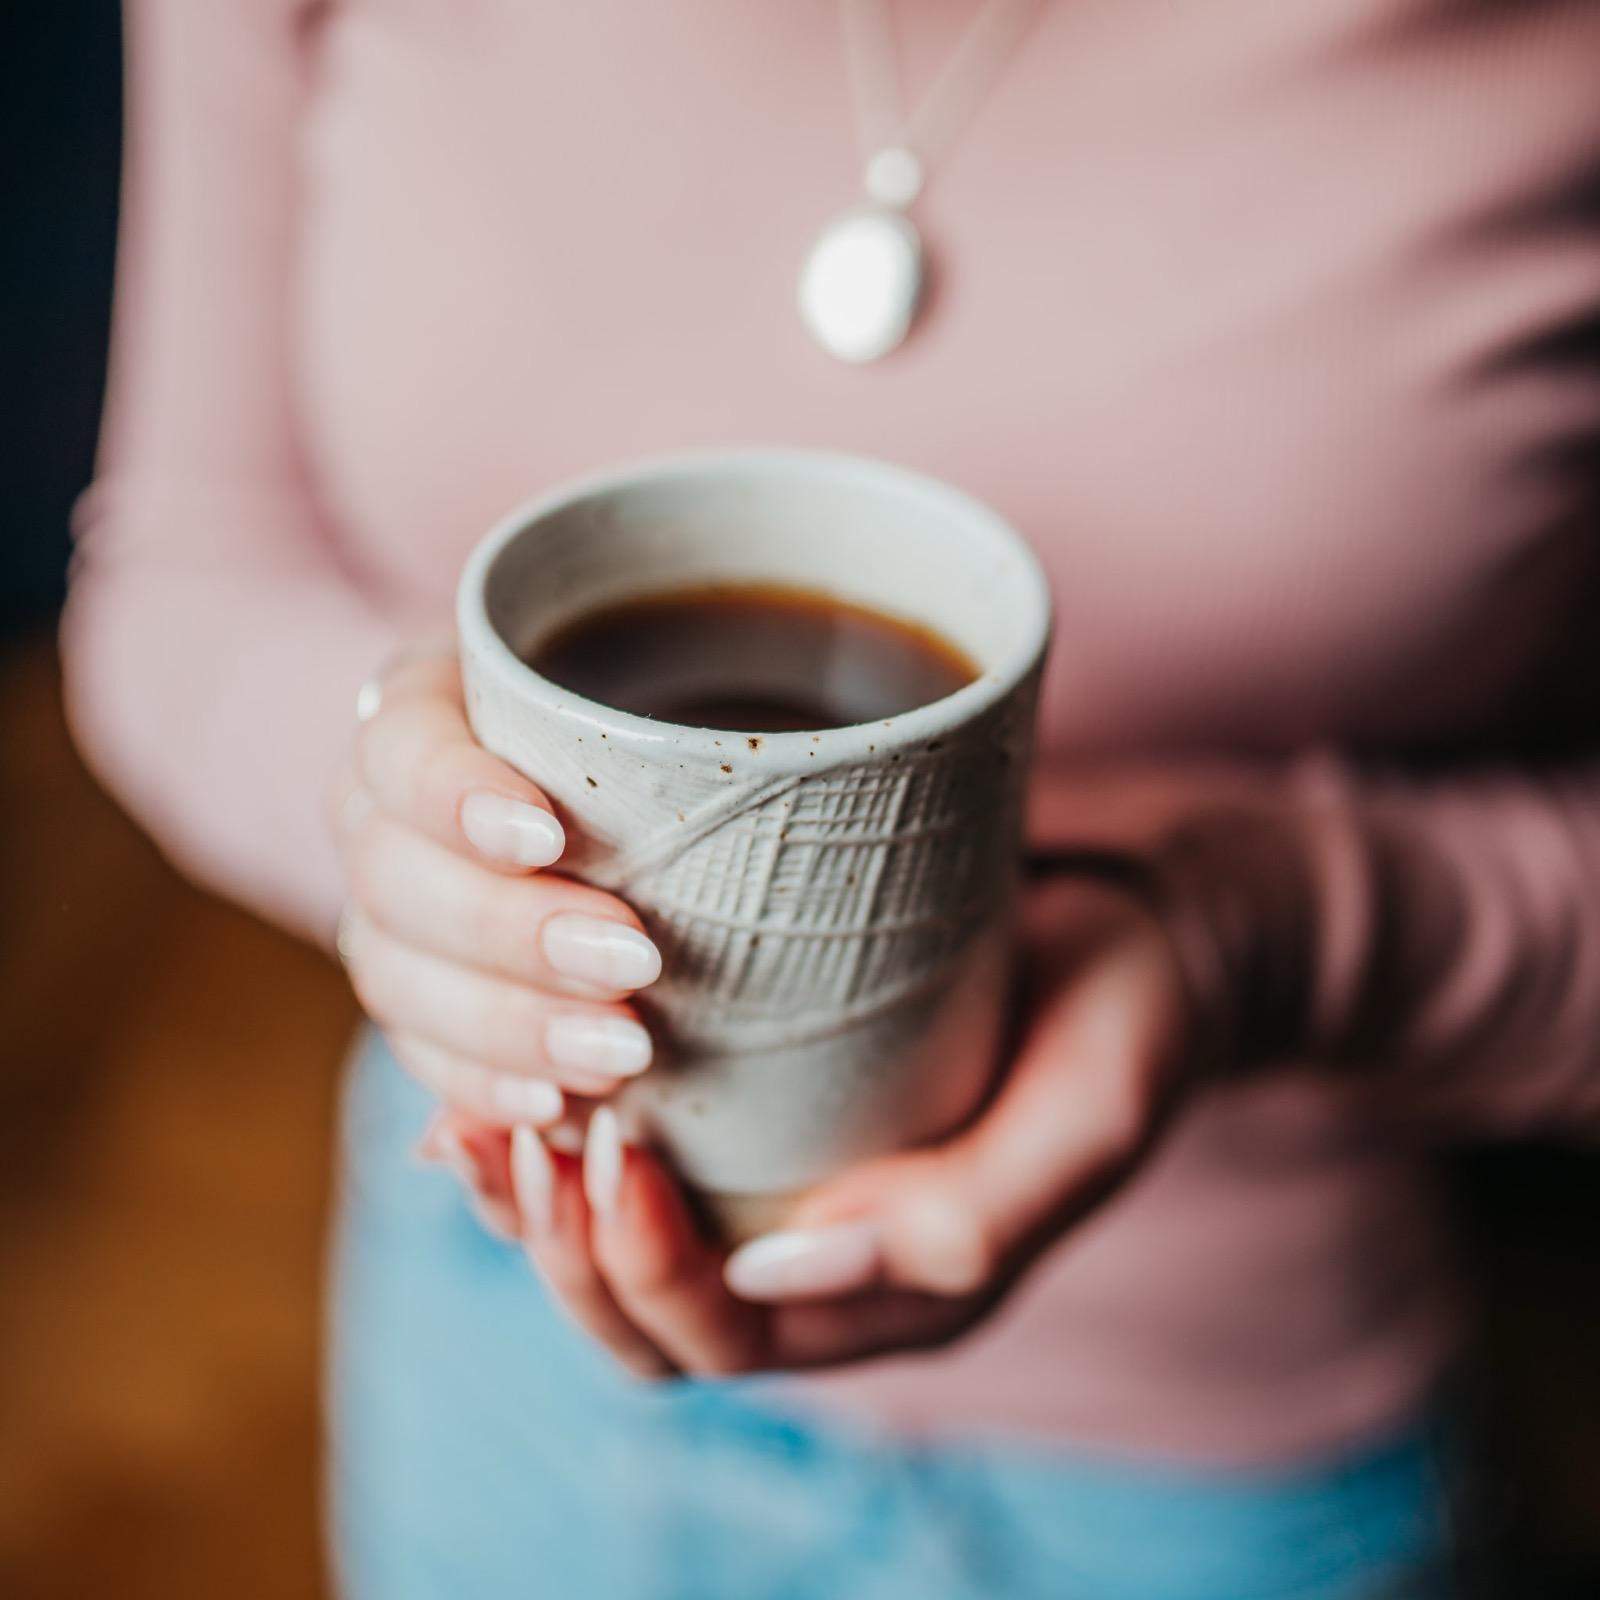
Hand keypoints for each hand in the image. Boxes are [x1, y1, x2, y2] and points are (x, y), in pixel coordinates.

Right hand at [330, 645, 663, 1177]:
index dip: (452, 793)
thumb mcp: (676, 671)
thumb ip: (712, 664)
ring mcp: (388, 913)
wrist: (648, 794)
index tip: (548, 836)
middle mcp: (381, 811)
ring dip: (510, 1024)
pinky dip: (486, 1083)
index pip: (400, 746)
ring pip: (396, 977)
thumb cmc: (674, 707)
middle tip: (635, 960)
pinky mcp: (419, 1000)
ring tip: (625, 1051)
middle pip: (392, 877)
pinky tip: (559, 1103)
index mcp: (425, 708)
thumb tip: (798, 678)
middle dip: (510, 929)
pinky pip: (422, 1054)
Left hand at [476, 876, 1193, 1378]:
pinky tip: (493, 1076)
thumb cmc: (1120, 1021)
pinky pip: (625, 1160)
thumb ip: (970, 1218)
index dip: (646, 1268)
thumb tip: (781, 1273)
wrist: (1132, 933)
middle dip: (566, 1245)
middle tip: (532, 1129)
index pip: (723, 1339)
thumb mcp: (1086, 1118)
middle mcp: (814, 1264)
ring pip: (610, 1251)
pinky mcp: (754, 1113)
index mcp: (890, 1296)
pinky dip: (544, 1134)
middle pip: (640, 1319)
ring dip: (530, 1202)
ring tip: (480, 1116)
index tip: (615, 1143)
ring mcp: (775, 1192)